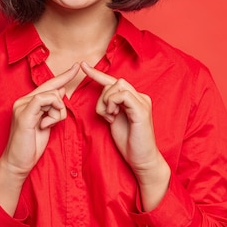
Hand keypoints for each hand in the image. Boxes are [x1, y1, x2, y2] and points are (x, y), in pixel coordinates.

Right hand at [1, 63, 78, 176]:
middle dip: (62, 93)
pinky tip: (47, 123)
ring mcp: (22, 106)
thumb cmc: (31, 146)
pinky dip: (52, 110)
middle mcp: (23, 101)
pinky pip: (43, 100)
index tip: (77, 66)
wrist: (17, 163)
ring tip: (48, 125)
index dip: (63, 75)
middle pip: (51, 88)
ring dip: (57, 111)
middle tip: (65, 97)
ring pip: (50, 95)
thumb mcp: (46, 124)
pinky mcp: (23, 114)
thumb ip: (52, 108)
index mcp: (28, 102)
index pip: (48, 85)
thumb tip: (61, 90)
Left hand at [80, 61, 169, 209]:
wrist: (142, 160)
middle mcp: (140, 97)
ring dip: (106, 101)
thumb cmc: (129, 143)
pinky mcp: (142, 109)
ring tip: (110, 117)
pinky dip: (112, 103)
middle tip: (105, 115)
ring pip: (117, 86)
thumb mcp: (115, 120)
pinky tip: (113, 116)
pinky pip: (122, 95)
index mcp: (134, 99)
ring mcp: (142, 102)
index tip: (83, 65)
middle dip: (103, 96)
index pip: (114, 82)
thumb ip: (110, 107)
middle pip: (114, 82)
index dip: (97, 74)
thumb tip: (102, 98)